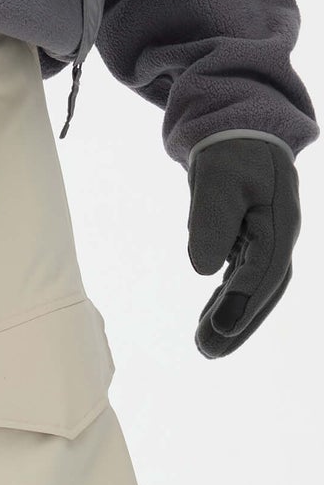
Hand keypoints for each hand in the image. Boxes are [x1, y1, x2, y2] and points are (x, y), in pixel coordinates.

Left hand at [187, 137, 300, 357]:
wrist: (237, 133)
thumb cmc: (228, 154)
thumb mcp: (215, 182)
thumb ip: (210, 223)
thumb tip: (204, 270)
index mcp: (279, 221)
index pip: (265, 270)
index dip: (243, 302)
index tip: (220, 329)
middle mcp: (280, 236)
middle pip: (265, 289)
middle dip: (239, 323)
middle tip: (208, 351)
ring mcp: (268, 242)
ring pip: (254, 290)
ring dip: (232, 319)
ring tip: (204, 348)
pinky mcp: (252, 245)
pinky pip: (242, 281)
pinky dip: (226, 302)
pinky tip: (207, 322)